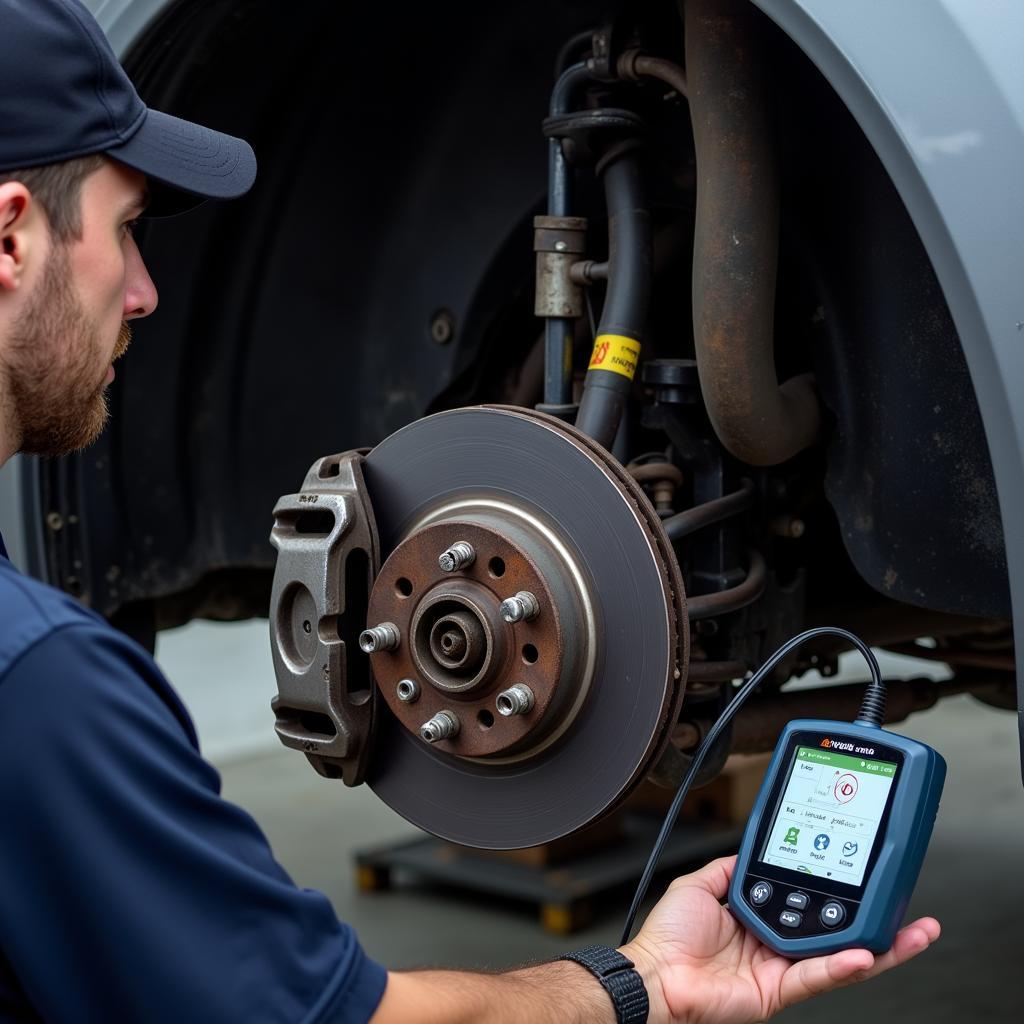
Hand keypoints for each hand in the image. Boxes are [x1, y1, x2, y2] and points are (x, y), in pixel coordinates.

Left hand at [622, 856, 938, 1023]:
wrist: (655, 974)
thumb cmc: (667, 936)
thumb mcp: (702, 884)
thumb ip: (733, 867)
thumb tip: (756, 850)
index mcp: (759, 919)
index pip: (808, 902)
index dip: (836, 893)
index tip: (863, 878)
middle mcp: (775, 944)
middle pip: (834, 932)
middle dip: (875, 926)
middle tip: (909, 913)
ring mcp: (780, 969)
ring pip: (838, 957)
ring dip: (875, 946)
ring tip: (907, 933)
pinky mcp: (778, 991)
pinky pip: (816, 976)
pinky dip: (841, 965)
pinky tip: (865, 954)